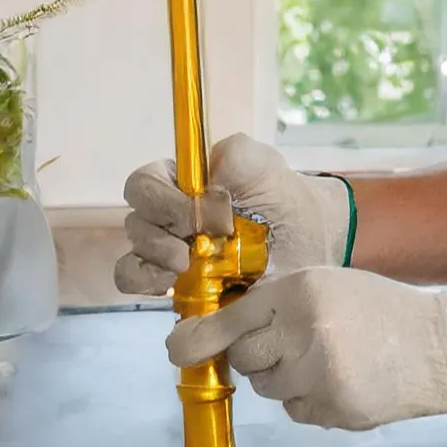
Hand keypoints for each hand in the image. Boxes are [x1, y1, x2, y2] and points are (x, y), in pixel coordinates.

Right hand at [113, 133, 352, 295]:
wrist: (312, 255)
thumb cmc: (289, 206)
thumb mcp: (270, 170)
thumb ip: (237, 155)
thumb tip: (207, 170)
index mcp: (186, 184)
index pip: (146, 182)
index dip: (161, 197)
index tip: (198, 214)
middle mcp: (172, 219)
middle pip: (137, 220)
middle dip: (158, 234)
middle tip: (190, 249)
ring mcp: (172, 257)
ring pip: (134, 256)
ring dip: (152, 261)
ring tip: (185, 268)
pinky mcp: (178, 291)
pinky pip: (140, 285)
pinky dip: (147, 284)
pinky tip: (173, 286)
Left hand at [166, 268, 446, 430]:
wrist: (437, 348)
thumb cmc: (378, 309)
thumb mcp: (324, 285)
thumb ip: (274, 303)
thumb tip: (215, 331)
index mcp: (299, 292)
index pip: (232, 319)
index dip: (201, 337)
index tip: (178, 348)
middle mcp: (303, 332)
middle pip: (245, 358)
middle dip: (258, 355)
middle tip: (290, 345)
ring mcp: (318, 375)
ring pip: (268, 387)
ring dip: (284, 377)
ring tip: (324, 359)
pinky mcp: (332, 408)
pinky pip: (296, 410)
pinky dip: (309, 399)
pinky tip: (340, 380)